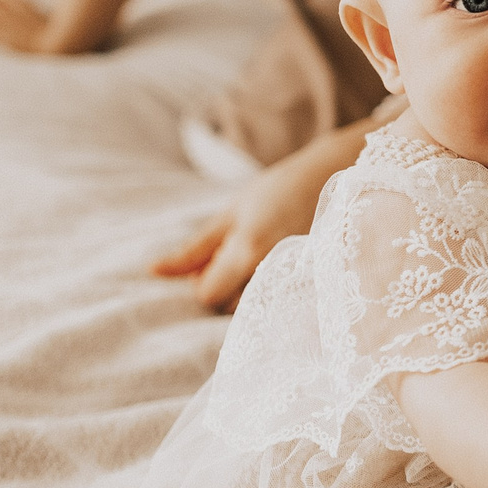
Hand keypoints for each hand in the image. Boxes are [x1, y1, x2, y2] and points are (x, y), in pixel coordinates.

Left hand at [154, 152, 328, 311]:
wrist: (334, 177)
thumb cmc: (276, 190)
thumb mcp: (230, 213)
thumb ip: (194, 249)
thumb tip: (154, 271)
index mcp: (246, 250)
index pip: (207, 295)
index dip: (204, 281)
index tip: (216, 260)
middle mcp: (272, 271)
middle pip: (232, 307)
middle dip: (228, 289)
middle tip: (242, 257)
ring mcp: (297, 281)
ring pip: (257, 310)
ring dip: (251, 293)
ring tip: (264, 262)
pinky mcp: (315, 286)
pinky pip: (283, 306)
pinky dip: (276, 295)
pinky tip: (283, 271)